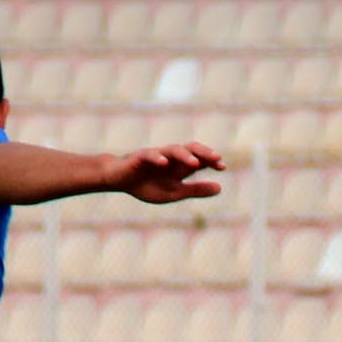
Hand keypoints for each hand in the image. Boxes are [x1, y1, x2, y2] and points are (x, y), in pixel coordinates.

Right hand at [110, 143, 224, 204]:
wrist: (119, 180)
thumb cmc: (147, 184)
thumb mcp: (174, 192)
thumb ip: (195, 190)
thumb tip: (220, 188)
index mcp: (180, 166)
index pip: (199, 159)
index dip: (211, 161)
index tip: (222, 166)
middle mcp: (171, 158)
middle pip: (190, 149)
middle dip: (204, 152)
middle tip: (216, 158)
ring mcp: (156, 155)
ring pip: (173, 150)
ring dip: (185, 156)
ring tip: (195, 163)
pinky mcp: (139, 157)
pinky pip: (149, 154)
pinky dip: (157, 157)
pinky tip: (164, 163)